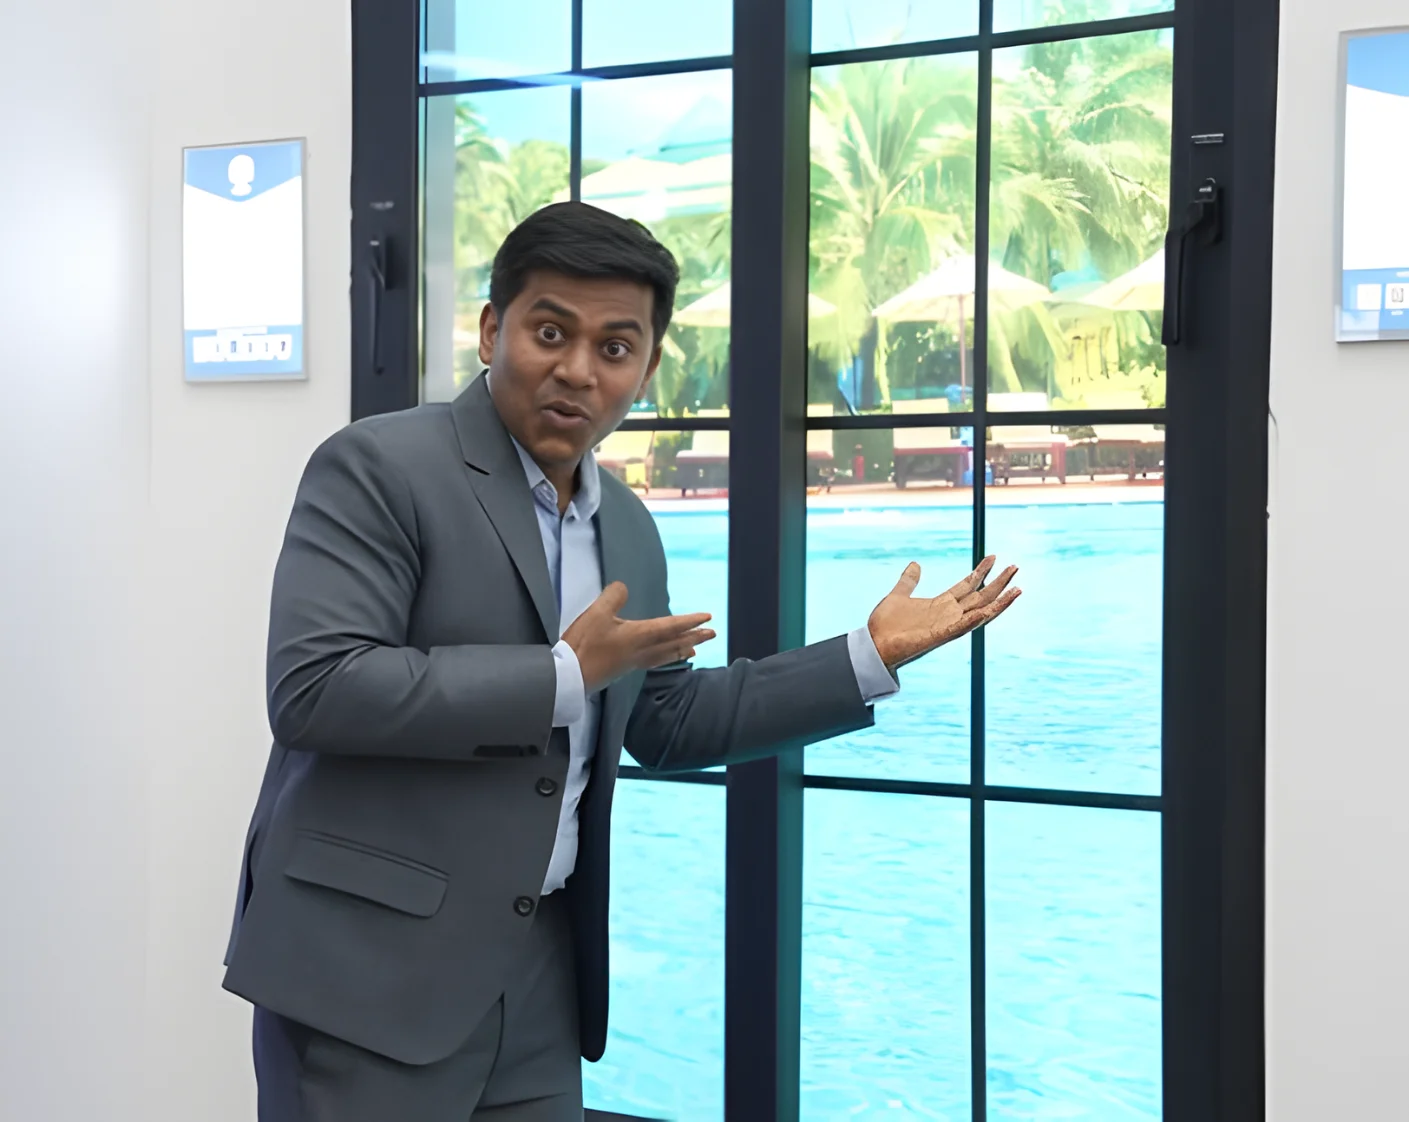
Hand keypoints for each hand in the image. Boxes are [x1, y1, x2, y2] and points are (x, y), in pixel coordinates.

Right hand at [563, 582, 715, 693]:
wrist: (568, 676)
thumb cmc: (583, 644)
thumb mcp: (596, 613)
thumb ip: (613, 597)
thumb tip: (623, 588)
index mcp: (639, 636)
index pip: (671, 626)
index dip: (690, 620)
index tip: (708, 617)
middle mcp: (641, 651)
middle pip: (674, 643)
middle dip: (694, 637)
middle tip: (712, 633)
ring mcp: (633, 662)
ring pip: (666, 655)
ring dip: (682, 650)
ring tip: (695, 649)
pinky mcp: (624, 669)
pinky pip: (654, 662)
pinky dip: (666, 658)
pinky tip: (662, 658)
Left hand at [867, 556, 1020, 671]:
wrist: (873, 645)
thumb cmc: (885, 625)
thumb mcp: (899, 595)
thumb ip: (908, 581)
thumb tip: (915, 564)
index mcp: (940, 605)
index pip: (967, 586)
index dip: (981, 572)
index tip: (993, 556)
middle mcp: (948, 615)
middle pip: (980, 597)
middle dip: (998, 583)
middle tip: (1015, 567)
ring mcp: (945, 626)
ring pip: (979, 613)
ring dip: (998, 603)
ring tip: (1016, 590)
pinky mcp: (937, 637)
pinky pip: (959, 628)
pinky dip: (972, 620)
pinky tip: (986, 611)